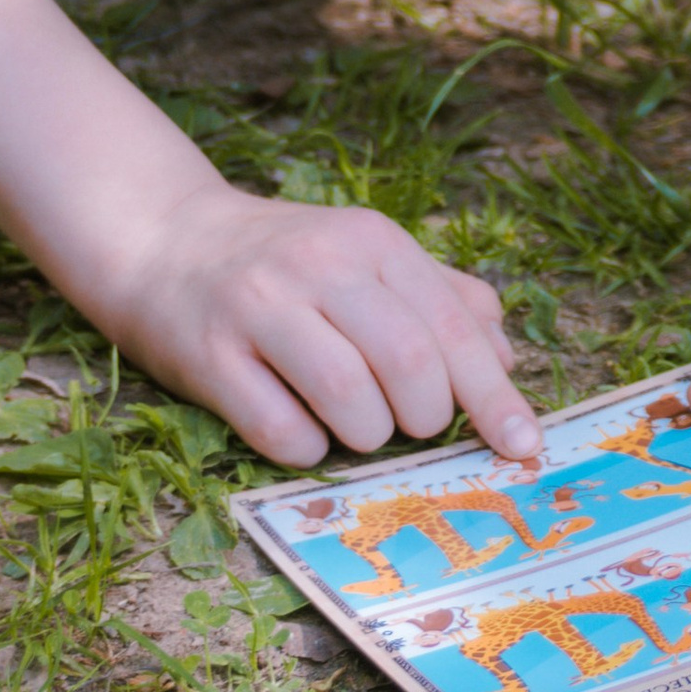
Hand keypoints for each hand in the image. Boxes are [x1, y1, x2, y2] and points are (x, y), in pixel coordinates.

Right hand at [81, 170, 544, 469]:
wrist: (166, 241)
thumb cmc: (286, 263)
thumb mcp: (370, 257)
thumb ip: (443, 299)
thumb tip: (506, 359)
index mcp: (373, 242)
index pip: (453, 327)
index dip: (495, 396)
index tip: (524, 446)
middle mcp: (320, 266)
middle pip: (408, 365)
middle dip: (425, 418)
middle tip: (411, 426)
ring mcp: (260, 310)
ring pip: (349, 400)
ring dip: (368, 437)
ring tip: (356, 427)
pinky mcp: (208, 357)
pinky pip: (280, 431)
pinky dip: (308, 450)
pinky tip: (304, 431)